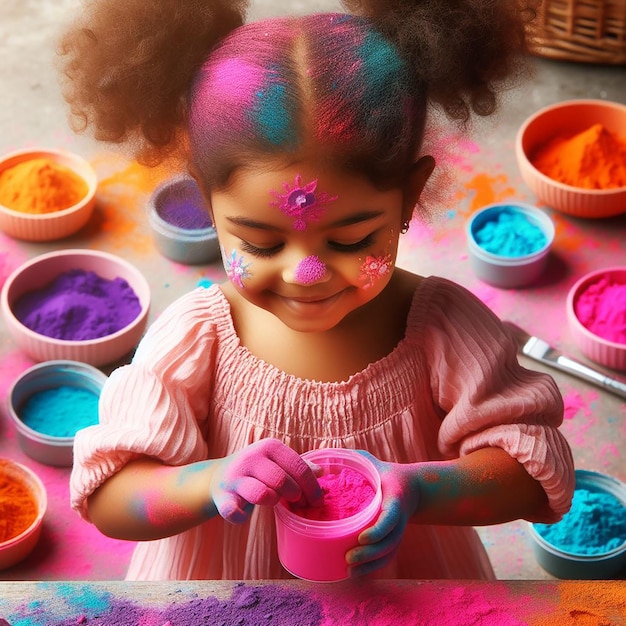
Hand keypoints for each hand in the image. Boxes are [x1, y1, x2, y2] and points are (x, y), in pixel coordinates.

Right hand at [209, 438, 322, 523]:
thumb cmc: (258, 470)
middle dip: (295, 496)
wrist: (218, 477)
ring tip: (272, 500)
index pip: (298, 466)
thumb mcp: (278, 462)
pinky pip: (234, 511)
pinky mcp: (222, 497)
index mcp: (269, 446)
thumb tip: (322, 472)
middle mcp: (251, 458)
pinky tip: (243, 514)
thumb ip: (299, 466)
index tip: (318, 501)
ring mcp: (235, 477)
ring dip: (272, 502)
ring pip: (262, 495)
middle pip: (282, 481)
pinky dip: (240, 516)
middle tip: (298, 504)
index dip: (312, 487)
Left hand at [346, 451, 419, 576]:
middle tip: (348, 558)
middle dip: (369, 554)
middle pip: (388, 543)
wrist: (411, 488)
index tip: (362, 537)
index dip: (377, 530)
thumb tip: (326, 452)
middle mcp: (398, 520)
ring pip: (387, 554)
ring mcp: (397, 532)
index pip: (390, 519)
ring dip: (370, 565)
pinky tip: (354, 574)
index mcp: (395, 501)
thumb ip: (354, 458)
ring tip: (348, 570)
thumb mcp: (373, 463)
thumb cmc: (385, 474)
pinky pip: (386, 558)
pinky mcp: (393, 540)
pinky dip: (372, 568)